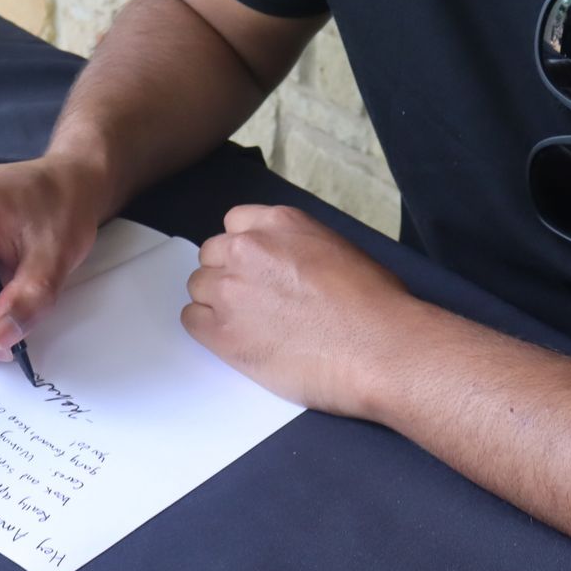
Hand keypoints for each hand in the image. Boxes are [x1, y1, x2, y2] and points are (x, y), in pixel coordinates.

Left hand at [183, 204, 414, 417]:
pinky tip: (238, 340)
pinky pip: (192, 321)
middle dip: (228, 275)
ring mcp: (231, 290)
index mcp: (278, 223)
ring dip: (217, 303)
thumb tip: (285, 263)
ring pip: (199, 288)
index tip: (257, 268)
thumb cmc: (374, 304)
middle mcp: (247, 248)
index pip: (234, 224)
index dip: (245, 249)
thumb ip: (296, 247)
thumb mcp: (336, 248)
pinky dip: (209, 330)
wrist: (378, 347)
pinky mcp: (222, 333)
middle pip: (211, 256)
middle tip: (255, 301)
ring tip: (250, 324)